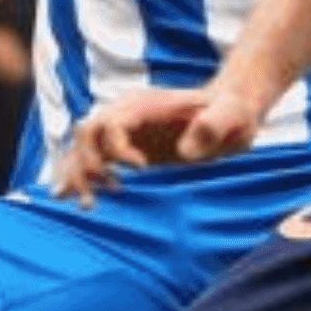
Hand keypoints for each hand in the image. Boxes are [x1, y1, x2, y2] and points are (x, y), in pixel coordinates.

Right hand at [52, 82, 264, 205]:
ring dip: (78, 176)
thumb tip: (186, 151)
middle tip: (108, 193)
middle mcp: (128, 114)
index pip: (111, 123)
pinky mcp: (124, 149)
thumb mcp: (231, 116)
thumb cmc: (233, 113)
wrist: (231, 112)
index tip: (142, 169)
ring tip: (90, 206)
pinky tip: (78, 200)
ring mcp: (124, 131)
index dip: (119, 148)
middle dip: (87, 165)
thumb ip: (213, 125)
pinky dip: (79, 179)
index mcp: (147, 104)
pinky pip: (89, 160)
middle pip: (86, 133)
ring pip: (81, 149)